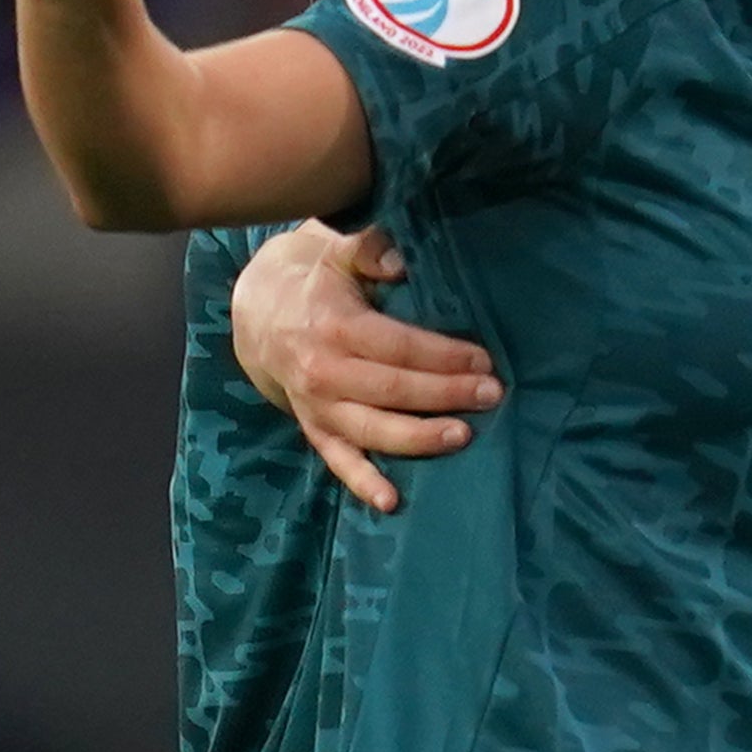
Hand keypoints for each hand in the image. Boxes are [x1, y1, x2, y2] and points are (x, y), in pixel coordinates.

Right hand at [231, 223, 498, 510]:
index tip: (483, 360)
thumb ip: (368, 250)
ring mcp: (316, 406)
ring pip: (371, 431)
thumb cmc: (316, 280)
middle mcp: (322, 371)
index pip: (397, 347)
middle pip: (392, 390)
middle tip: (492, 396)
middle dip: (445, 395)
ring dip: (418, 438)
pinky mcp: (313, 428)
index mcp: (333, 326)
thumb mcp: (336, 251)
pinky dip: (363, 483)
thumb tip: (399, 262)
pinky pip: (338, 461)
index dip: (442, 356)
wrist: (259, 314)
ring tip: (463, 436)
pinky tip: (392, 501)